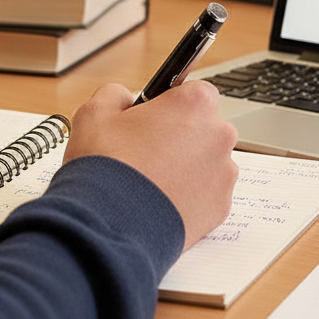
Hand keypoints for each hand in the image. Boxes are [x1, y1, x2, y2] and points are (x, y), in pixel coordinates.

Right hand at [64, 81, 238, 250]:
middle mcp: (219, 134)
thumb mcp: (95, 113)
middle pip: (204, 128)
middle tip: (148, 152)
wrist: (110, 225)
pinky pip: (208, 194)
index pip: (194, 93)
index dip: (172, 106)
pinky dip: (190, 196)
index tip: (155, 119)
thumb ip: (116, 94)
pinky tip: (161, 200)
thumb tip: (124, 98)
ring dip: (187, 167)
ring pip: (207, 162)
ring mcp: (224, 173)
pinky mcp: (221, 207)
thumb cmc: (106, 166)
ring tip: (152, 181)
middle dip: (181, 137)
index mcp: (195, 103)